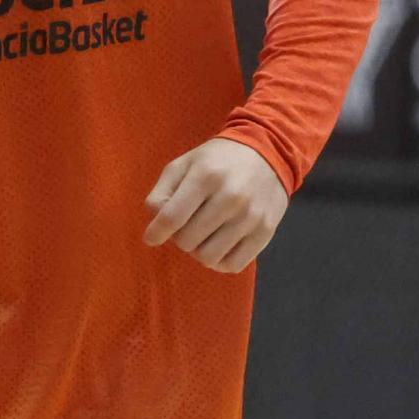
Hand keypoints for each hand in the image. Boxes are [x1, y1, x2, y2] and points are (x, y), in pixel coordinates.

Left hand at [142, 138, 287, 274]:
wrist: (267, 153)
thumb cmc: (216, 161)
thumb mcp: (183, 164)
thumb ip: (162, 192)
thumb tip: (156, 224)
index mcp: (206, 176)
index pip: (172, 218)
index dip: (155, 233)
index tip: (151, 238)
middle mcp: (230, 197)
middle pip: (188, 241)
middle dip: (179, 237)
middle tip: (187, 225)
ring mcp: (251, 217)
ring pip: (208, 257)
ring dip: (199, 251)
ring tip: (203, 235)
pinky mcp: (265, 232)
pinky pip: (233, 265)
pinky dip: (220, 261)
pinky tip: (219, 245)